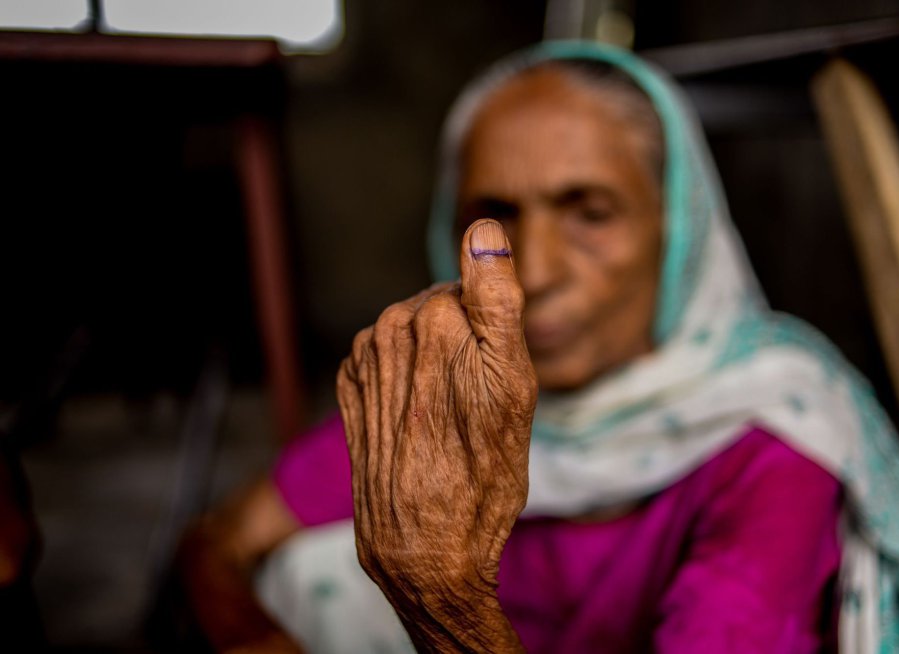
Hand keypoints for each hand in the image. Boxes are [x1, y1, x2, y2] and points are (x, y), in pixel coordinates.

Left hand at [337, 219, 536, 651]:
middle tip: (478, 406)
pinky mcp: (351, 388)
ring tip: (450, 419)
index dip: (496, 335)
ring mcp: (363, 360)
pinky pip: (389, 359)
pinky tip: (422, 417)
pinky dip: (408, 378)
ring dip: (436, 365)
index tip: (496, 379)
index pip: (477, 291)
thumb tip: (483, 227)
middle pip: (444, 311)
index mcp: (435, 317)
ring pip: (417, 335)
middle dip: (465, 346)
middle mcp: (389, 330)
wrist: (424, 549)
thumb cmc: (483, 472)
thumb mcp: (510, 384)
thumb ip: (496, 298)